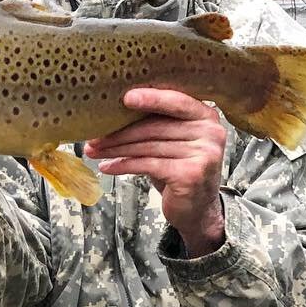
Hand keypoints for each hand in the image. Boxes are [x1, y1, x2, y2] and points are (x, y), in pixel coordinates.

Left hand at [84, 88, 226, 256]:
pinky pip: (147, 165)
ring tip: (95, 151)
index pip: (176, 101)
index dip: (150, 98)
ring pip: (148, 146)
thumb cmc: (180, 170)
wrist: (198, 209)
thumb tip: (114, 111)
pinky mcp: (190, 175)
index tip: (124, 97)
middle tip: (95, 136)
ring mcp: (203, 154)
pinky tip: (108, 166)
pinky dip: (123, 165)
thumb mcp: (173, 142)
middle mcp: (210, 132)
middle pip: (155, 127)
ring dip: (117, 149)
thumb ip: (158, 124)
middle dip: (120, 132)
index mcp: (207, 116)